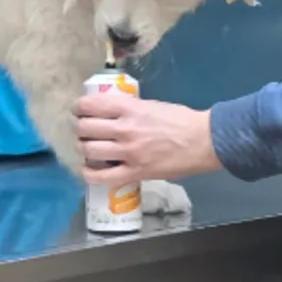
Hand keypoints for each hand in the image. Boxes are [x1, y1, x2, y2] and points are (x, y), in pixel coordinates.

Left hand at [73, 94, 222, 185]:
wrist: (203, 141)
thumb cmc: (180, 120)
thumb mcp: (151, 105)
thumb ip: (129, 109)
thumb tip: (110, 113)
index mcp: (130, 108)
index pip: (91, 105)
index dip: (79, 107)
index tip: (78, 110)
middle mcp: (125, 129)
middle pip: (85, 128)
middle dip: (79, 128)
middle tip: (82, 130)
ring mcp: (128, 153)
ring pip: (89, 150)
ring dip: (83, 148)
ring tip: (86, 147)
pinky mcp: (135, 172)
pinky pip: (102, 176)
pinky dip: (89, 173)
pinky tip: (88, 169)